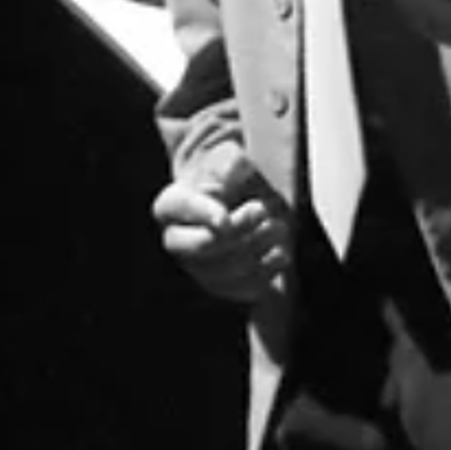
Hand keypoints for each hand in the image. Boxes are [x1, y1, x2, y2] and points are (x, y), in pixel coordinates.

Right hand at [153, 150, 289, 303]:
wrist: (243, 201)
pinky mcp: (223, 286)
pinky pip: (240, 290)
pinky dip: (265, 274)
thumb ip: (229, 162)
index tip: (225, 218)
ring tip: (279, 228)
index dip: (203, 215)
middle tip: (264, 211)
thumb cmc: (232, 176)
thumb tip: (235, 168)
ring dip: (257, 249)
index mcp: (171, 205)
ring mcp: (198, 268)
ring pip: (224, 272)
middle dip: (238, 232)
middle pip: (201, 247)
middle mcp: (177, 241)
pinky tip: (279, 254)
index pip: (180, 208)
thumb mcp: (229, 159)